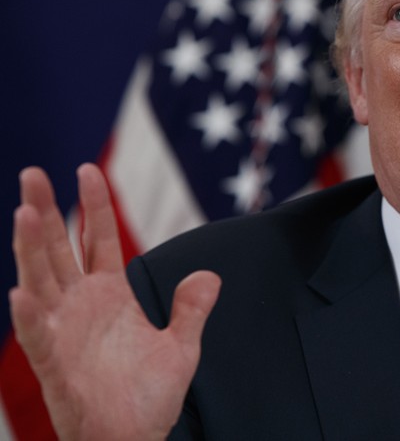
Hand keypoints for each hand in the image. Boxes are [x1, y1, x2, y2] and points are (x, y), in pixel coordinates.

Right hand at [10, 164, 220, 439]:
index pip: (98, 239)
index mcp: (110, 296)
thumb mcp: (181, 347)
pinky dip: (28, 315)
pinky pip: (37, 336)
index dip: (95, 205)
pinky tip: (21, 290)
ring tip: (25, 212)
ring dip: (32, 248)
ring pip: (42, 280)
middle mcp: (80, 306)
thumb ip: (191, 309)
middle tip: (33, 173)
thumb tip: (209, 276)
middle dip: (46, 211)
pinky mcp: (54, 365)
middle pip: (59, 249)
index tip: (88, 169)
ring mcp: (63, 332)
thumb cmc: (148, 398)